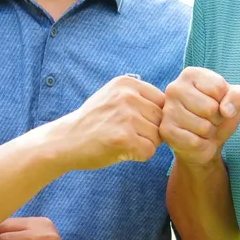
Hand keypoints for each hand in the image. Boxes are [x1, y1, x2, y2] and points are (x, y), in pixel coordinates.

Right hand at [48, 75, 166, 170]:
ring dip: (145, 145)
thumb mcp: (113, 96)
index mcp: (128, 83)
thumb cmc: (93, 122)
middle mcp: (128, 96)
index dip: (153, 118)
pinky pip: (149, 151)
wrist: (65, 141)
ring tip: (123, 143)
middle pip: (163, 120)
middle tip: (129, 136)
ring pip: (159, 137)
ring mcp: (126, 116)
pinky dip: (139, 156)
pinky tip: (122, 151)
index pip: (163, 102)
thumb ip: (140, 97)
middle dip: (152, 132)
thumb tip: (175, 105)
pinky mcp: (124, 138)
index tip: (135, 124)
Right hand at [160, 68, 239, 166]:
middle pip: (211, 108)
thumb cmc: (219, 115)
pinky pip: (195, 141)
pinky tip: (194, 138)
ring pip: (204, 126)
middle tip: (209, 119)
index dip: (225, 101)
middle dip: (217, 118)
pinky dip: (201, 144)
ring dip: (209, 132)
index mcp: (191, 74)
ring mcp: (167, 109)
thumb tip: (226, 110)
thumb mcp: (236, 101)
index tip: (217, 103)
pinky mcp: (166, 131)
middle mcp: (174, 88)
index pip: (219, 88)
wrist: (206, 141)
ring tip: (201, 128)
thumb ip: (239, 96)